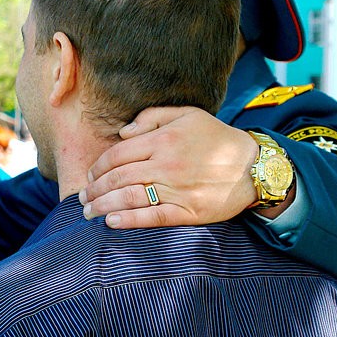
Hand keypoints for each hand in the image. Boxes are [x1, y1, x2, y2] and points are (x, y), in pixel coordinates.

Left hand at [78, 106, 260, 227]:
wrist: (253, 167)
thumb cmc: (217, 138)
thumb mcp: (187, 114)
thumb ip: (151, 118)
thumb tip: (122, 133)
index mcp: (164, 140)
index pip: (117, 155)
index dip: (98, 167)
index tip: (91, 176)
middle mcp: (167, 165)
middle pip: (118, 178)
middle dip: (95, 189)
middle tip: (83, 197)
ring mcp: (177, 190)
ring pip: (129, 198)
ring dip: (103, 206)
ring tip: (89, 212)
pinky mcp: (188, 212)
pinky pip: (152, 217)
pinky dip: (129, 220)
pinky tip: (112, 222)